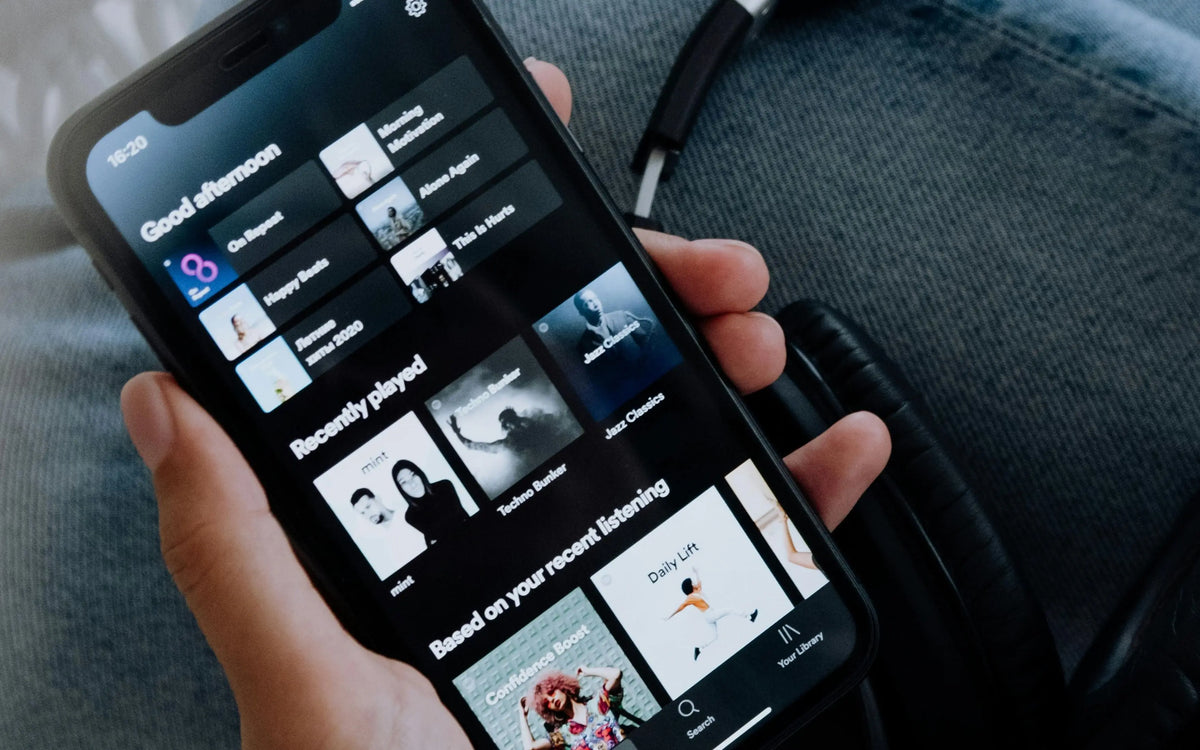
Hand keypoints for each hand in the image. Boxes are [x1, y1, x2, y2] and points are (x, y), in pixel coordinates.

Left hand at [120, 59, 889, 749]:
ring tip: (761, 337)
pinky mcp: (682, 628)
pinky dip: (810, 487)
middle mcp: (517, 533)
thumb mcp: (309, 687)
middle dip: (655, 298)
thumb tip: (165, 401)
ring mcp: (606, 577)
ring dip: (735, 366)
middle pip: (591, 377)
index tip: (560, 192)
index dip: (516, 266)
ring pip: (681, 435)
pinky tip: (838, 446)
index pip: (467, 360)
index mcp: (423, 521)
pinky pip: (760, 540)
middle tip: (709, 276)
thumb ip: (239, 555)